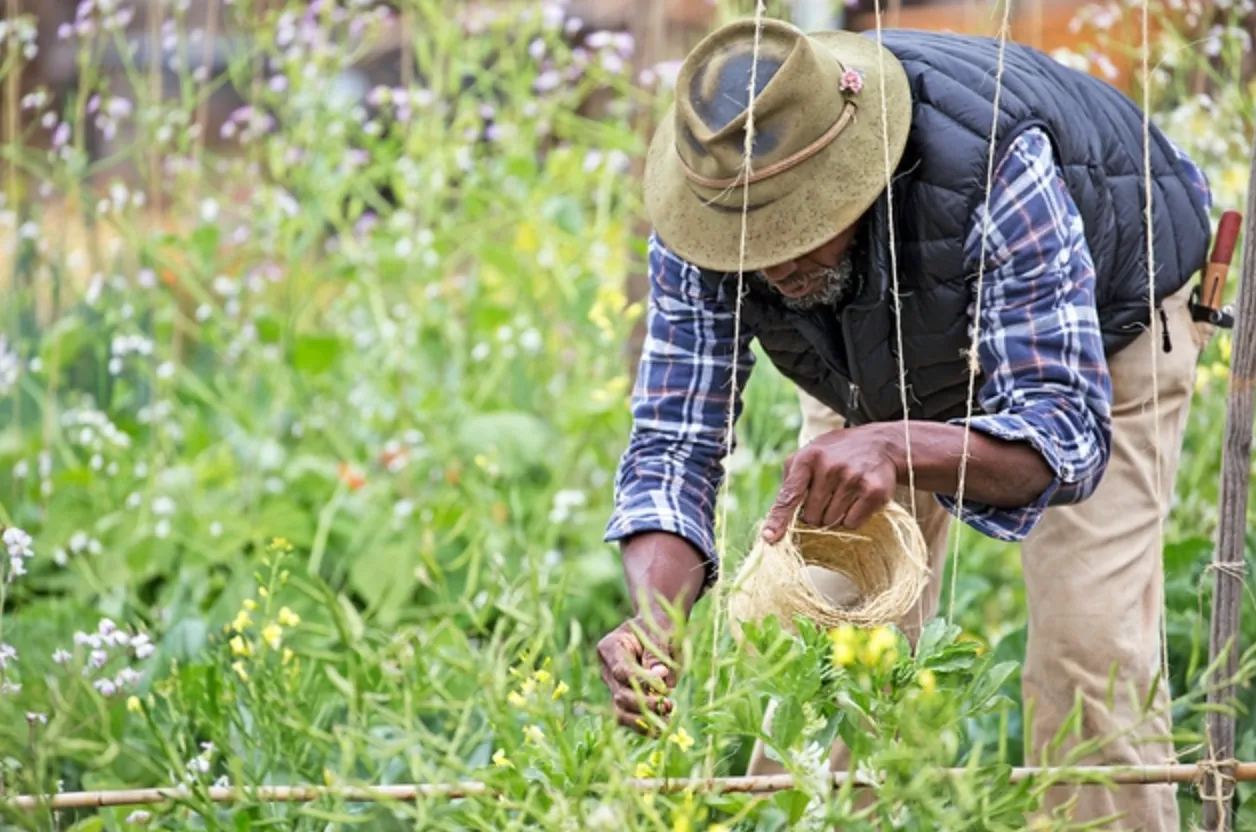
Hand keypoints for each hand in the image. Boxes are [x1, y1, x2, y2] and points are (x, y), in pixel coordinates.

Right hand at [597, 615, 677, 734]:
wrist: (658, 630)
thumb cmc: (659, 628)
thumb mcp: (660, 634)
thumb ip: (657, 654)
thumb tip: (659, 676)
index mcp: (610, 647)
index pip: (621, 671)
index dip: (642, 679)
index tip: (664, 675)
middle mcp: (607, 669)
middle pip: (619, 695)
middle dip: (644, 704)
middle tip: (669, 704)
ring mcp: (614, 686)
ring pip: (620, 712)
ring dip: (644, 720)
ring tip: (667, 720)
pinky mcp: (624, 699)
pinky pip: (630, 718)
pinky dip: (645, 725)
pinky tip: (662, 728)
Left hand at [762, 425, 899, 542]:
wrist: (881, 443)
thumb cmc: (836, 454)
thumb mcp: (809, 454)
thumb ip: (791, 480)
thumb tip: (777, 517)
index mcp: (809, 458)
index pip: (789, 494)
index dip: (778, 518)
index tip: (770, 538)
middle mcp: (830, 467)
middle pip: (810, 516)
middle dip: (814, 514)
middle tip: (827, 496)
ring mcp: (853, 479)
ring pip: (831, 522)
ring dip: (833, 517)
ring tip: (842, 495)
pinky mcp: (874, 491)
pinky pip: (852, 523)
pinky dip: (851, 519)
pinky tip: (856, 500)